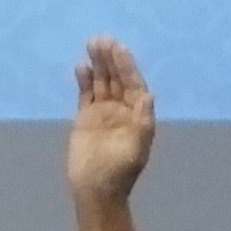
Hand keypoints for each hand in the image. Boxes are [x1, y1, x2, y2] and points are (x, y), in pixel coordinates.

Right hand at [65, 36, 157, 230]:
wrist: (96, 191)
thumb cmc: (119, 172)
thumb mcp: (136, 146)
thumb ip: (142, 120)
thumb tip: (148, 94)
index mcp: (137, 114)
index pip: (133, 83)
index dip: (127, 65)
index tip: (118, 48)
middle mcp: (121, 109)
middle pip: (117, 78)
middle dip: (111, 59)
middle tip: (101, 39)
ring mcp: (102, 113)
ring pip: (101, 82)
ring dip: (98, 64)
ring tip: (91, 44)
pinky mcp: (85, 118)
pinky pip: (85, 94)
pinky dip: (84, 80)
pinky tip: (81, 66)